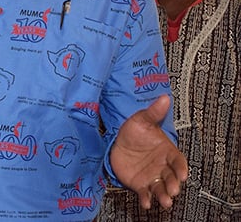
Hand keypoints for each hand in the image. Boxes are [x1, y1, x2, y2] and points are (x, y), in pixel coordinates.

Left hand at [110, 94, 187, 208]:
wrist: (116, 141)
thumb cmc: (133, 131)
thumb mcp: (142, 119)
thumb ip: (153, 112)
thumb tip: (164, 98)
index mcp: (167, 151)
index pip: (178, 161)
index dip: (181, 168)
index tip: (183, 174)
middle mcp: (162, 166)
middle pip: (171, 177)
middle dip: (173, 184)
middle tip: (173, 190)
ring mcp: (152, 176)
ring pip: (161, 188)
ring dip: (164, 195)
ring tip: (165, 201)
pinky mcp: (140, 184)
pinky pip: (145, 193)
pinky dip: (146, 198)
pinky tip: (146, 202)